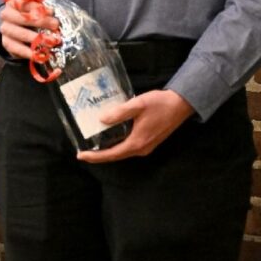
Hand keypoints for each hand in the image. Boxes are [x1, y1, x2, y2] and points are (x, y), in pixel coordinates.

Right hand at [0, 0, 64, 60]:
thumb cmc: (32, 13)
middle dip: (40, 22)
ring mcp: (5, 29)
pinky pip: (17, 48)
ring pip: (20, 34)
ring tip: (52, 42)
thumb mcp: (40, 2)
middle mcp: (7, 14)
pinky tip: (41, 55)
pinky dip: (29, 53)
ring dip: (37, 39)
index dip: (38, 6)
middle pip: (23, 18)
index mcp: (14, 1)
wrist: (17, 30)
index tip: (53, 11)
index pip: (24, 1)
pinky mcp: (6, 43)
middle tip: (56, 25)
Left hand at [77, 89, 193, 162]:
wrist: (181, 104)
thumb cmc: (160, 104)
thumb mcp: (137, 105)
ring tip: (92, 144)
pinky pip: (128, 146)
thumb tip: (101, 120)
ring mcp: (146, 146)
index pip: (111, 154)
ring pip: (122, 151)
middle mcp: (141, 148)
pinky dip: (117, 145)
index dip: (95, 156)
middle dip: (98, 155)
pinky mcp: (149, 141)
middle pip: (115, 156)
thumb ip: (119, 113)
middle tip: (82, 151)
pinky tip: (109, 136)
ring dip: (107, 150)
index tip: (80, 155)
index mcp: (137, 143)